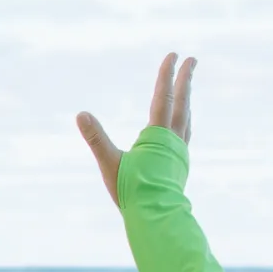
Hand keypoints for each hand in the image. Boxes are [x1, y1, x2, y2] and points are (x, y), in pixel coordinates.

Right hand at [77, 52, 194, 206]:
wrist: (157, 216)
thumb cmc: (132, 191)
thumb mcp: (109, 163)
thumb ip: (96, 138)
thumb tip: (81, 114)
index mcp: (158, 135)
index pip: (164, 96)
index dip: (167, 74)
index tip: (174, 55)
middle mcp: (174, 138)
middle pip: (182, 101)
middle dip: (185, 79)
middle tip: (192, 59)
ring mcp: (179, 151)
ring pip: (186, 116)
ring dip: (186, 98)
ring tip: (186, 88)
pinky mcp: (179, 162)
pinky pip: (185, 131)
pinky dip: (184, 119)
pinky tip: (180, 124)